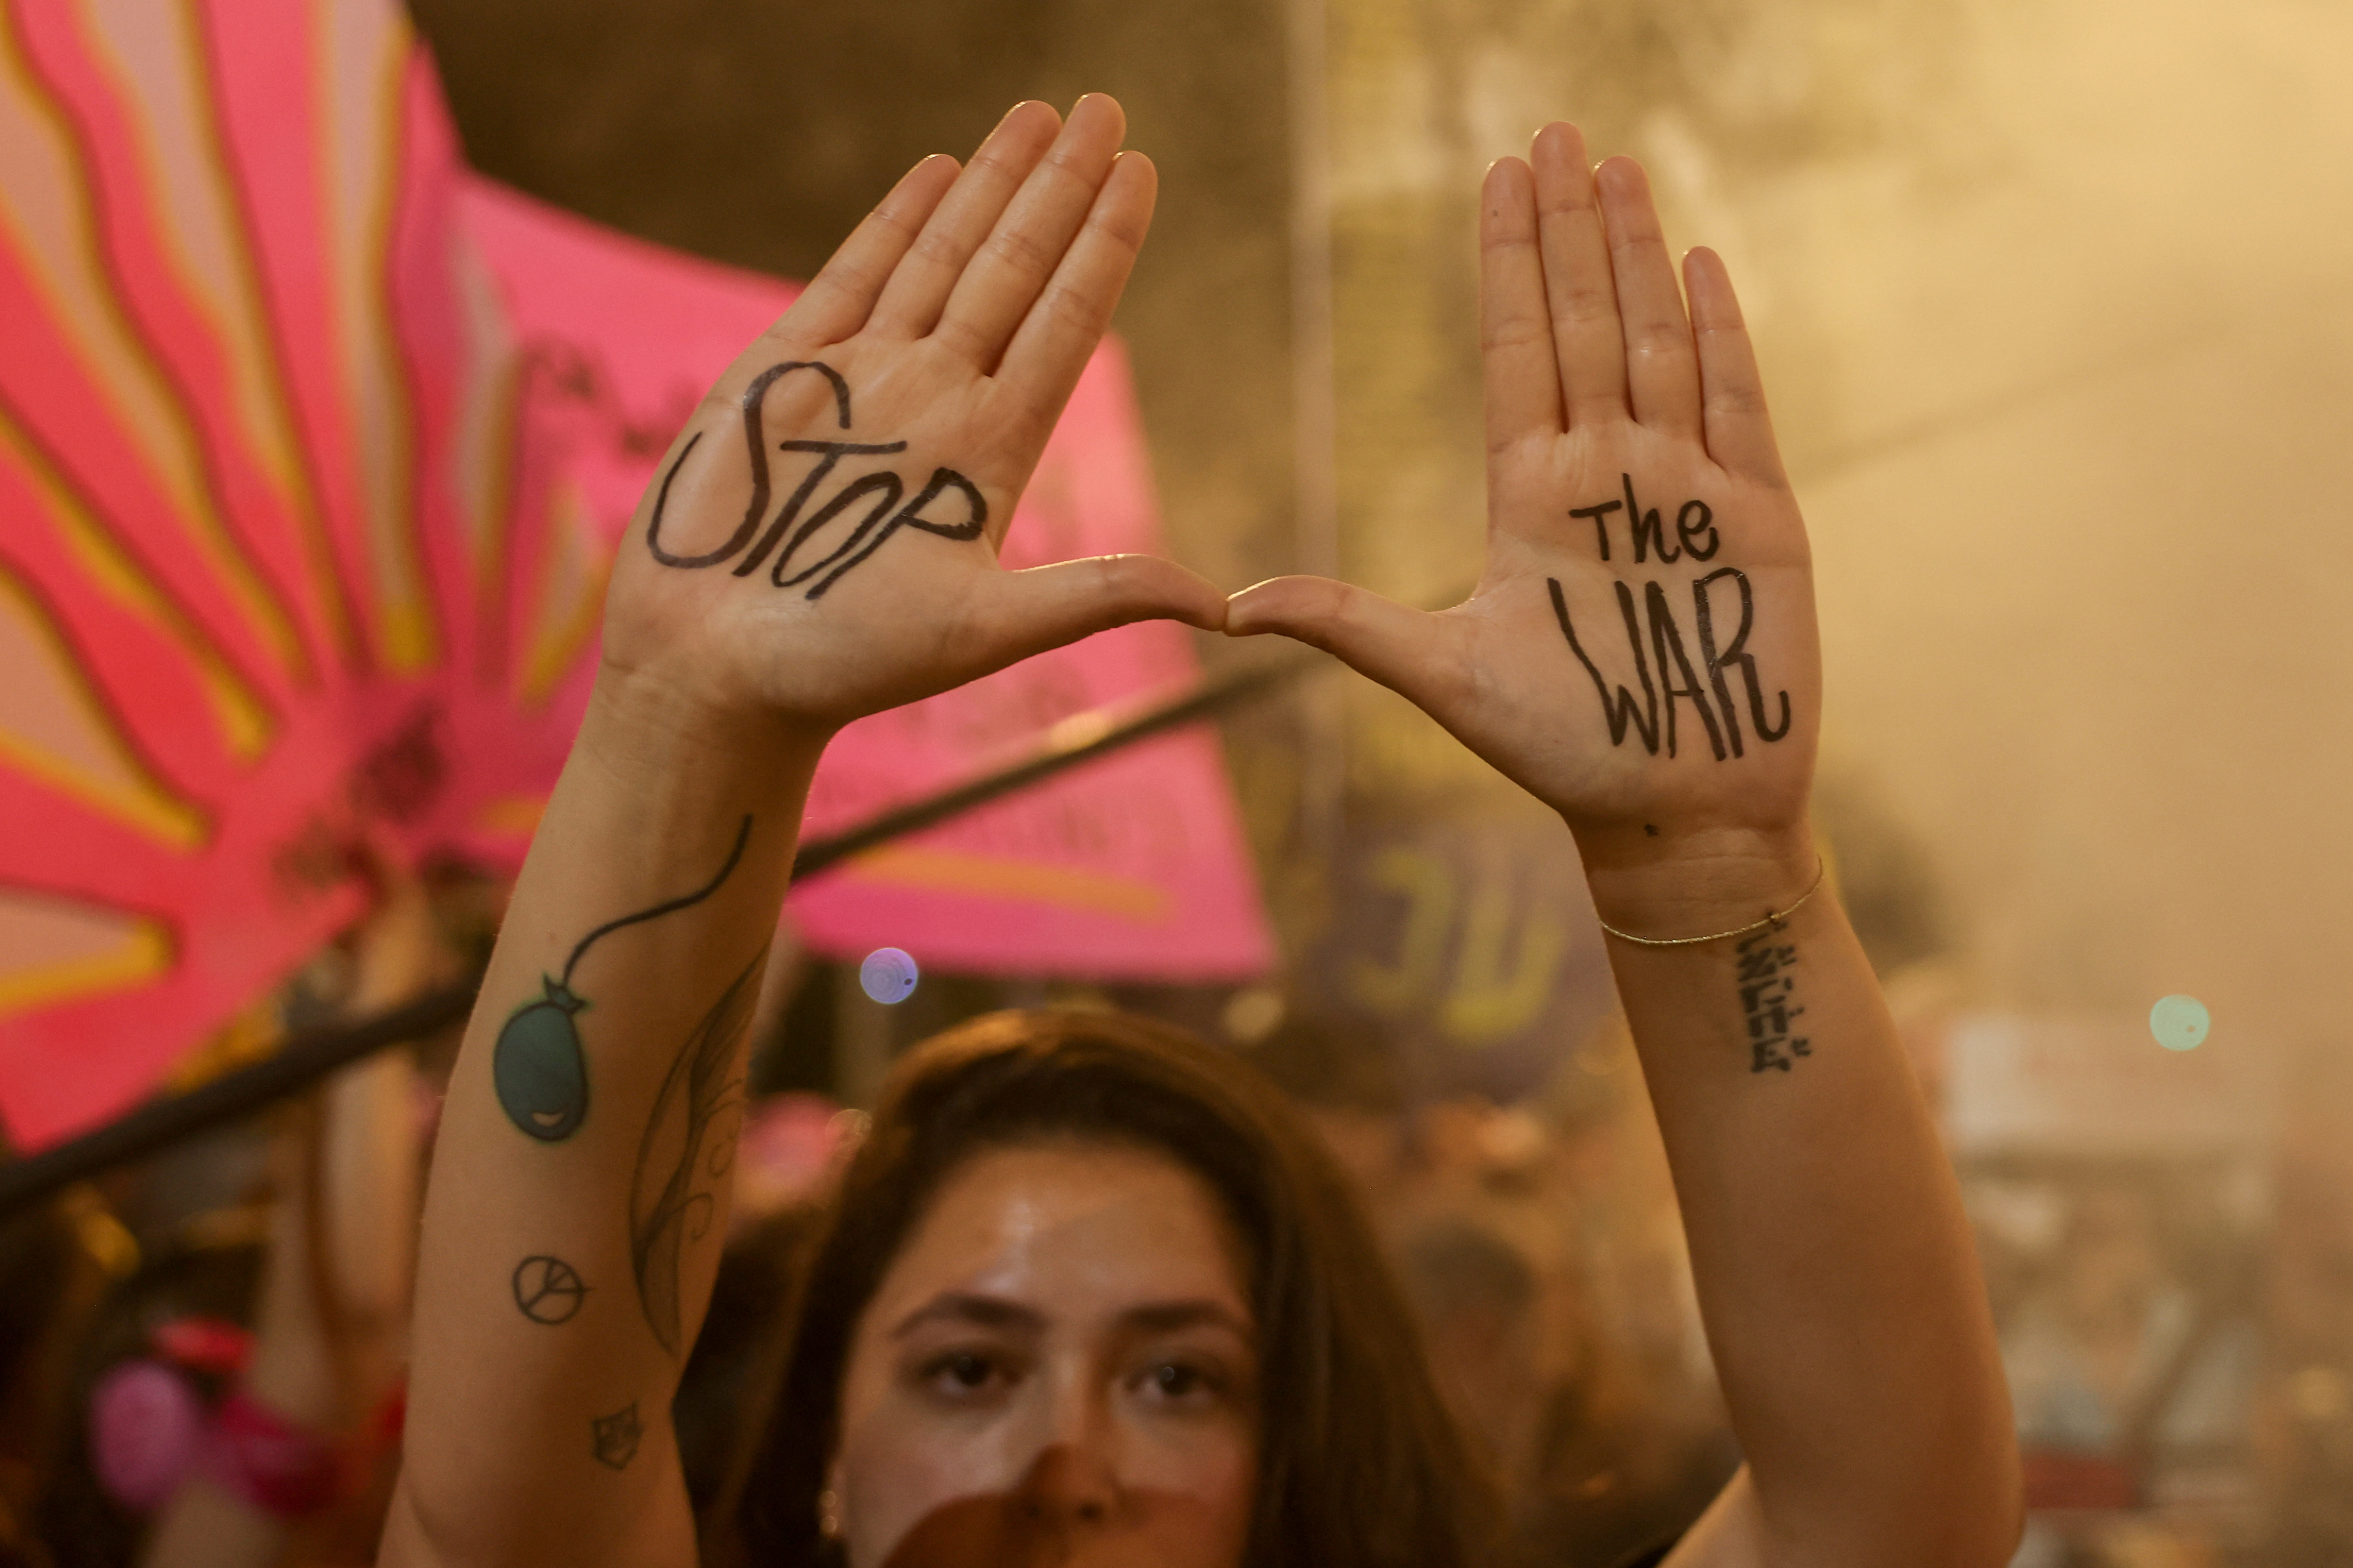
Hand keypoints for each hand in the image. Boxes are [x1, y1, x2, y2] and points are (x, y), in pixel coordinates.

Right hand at [597, 96, 1222, 743]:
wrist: (713, 669)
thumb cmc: (844, 663)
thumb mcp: (986, 630)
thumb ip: (1099, 599)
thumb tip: (1225, 612)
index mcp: (990, 452)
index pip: (1067, 322)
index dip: (1105, 245)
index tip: (1144, 171)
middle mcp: (938, 401)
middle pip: (1017, 269)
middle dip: (1060, 187)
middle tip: (1106, 108)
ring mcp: (864, 379)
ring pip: (944, 257)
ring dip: (992, 185)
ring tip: (1041, 116)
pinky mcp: (785, 370)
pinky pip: (855, 274)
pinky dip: (896, 219)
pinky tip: (939, 170)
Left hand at [1229, 125, 1819, 922]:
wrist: (1673, 811)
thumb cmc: (1560, 750)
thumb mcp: (1442, 676)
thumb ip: (1348, 623)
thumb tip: (1231, 607)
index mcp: (1530, 496)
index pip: (1516, 350)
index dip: (1511, 262)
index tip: (1501, 176)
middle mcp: (1605, 472)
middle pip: (1584, 323)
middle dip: (1570, 228)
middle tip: (1555, 131)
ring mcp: (1685, 486)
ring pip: (1656, 340)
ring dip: (1636, 253)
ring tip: (1618, 167)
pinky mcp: (1758, 517)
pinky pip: (1739, 402)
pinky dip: (1720, 332)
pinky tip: (1698, 261)